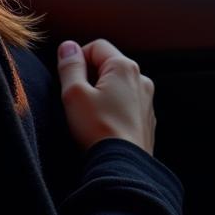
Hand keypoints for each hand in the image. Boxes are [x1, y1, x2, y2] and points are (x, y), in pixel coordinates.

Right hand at [56, 37, 156, 154]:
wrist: (123, 167)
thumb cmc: (98, 130)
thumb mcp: (74, 94)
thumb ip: (70, 67)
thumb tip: (68, 46)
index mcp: (124, 67)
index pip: (97, 46)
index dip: (78, 59)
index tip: (68, 80)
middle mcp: (141, 78)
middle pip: (109, 65)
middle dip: (90, 77)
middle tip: (77, 100)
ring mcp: (147, 100)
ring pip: (118, 86)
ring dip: (102, 94)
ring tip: (90, 116)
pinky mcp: (147, 120)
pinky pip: (127, 104)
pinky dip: (114, 109)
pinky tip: (104, 127)